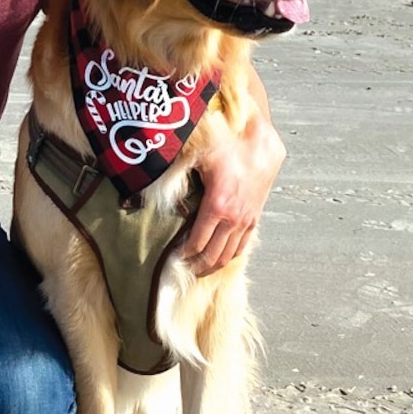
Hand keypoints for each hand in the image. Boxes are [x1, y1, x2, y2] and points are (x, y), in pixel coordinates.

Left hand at [182, 105, 285, 276]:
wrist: (261, 144)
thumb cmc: (228, 146)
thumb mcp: (199, 155)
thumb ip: (178, 170)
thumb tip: (151, 177)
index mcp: (217, 205)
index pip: (197, 242)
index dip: (184, 254)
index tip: (172, 258)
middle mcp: (233, 218)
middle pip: (213, 255)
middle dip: (196, 266)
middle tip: (182, 269)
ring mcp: (246, 220)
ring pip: (228, 255)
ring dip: (213, 265)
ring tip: (198, 269)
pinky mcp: (255, 218)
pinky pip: (242, 246)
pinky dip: (229, 256)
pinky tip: (219, 258)